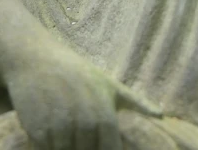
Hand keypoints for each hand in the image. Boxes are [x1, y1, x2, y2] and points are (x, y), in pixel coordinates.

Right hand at [4, 40, 161, 149]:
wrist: (35, 58)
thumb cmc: (75, 71)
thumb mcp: (108, 83)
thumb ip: (136, 102)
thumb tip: (162, 115)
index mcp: (105, 117)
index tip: (94, 142)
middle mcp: (85, 125)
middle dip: (81, 148)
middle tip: (76, 132)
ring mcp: (61, 130)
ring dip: (63, 147)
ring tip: (62, 130)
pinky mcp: (38, 131)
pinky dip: (46, 146)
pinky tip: (46, 130)